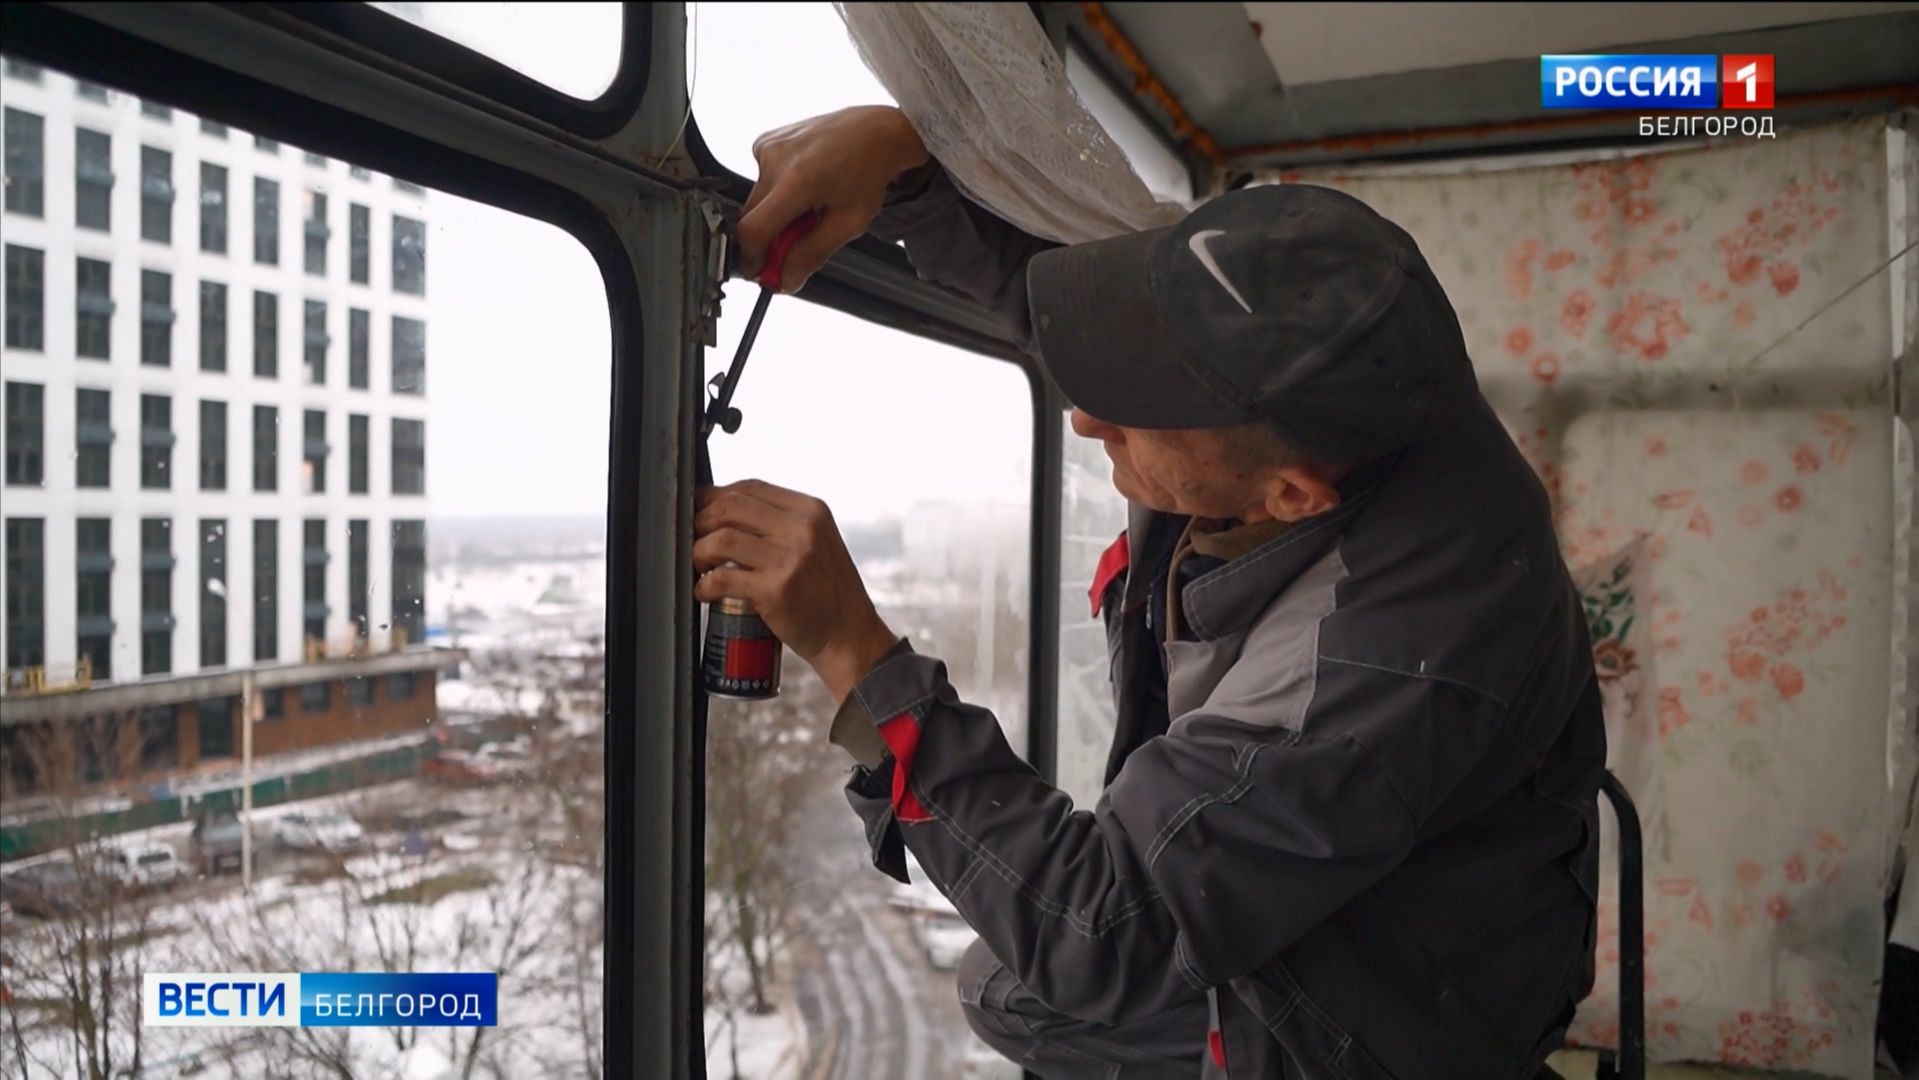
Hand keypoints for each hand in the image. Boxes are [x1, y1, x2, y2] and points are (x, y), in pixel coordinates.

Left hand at [693, 480, 899, 701]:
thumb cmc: (827, 590)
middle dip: (702, 520)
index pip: (751, 486)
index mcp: (811, 511)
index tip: (703, 511)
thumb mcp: (817, 542)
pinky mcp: (775, 591)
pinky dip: (704, 585)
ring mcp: (789, 560)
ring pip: (721, 539)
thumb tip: (724, 509)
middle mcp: (802, 530)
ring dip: (699, 551)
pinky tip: (705, 591)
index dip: (717, 496)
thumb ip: (782, 523)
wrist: (849, 634)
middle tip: (695, 539)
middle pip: (731, 506)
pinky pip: (722, 579)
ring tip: (700, 565)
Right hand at [738, 105, 929, 292]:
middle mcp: (776, 158)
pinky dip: (776, 191)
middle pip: (751, 217)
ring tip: (808, 207)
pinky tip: (802, 184)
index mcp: (798, 180)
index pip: (754, 230)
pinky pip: (759, 179)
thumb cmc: (868, 172)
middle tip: (794, 245)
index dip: (753, 258)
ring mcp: (768, 145)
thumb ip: (812, 254)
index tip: (761, 273)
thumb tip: (785, 280)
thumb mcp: (849, 223)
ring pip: (755, 200)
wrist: (875, 132)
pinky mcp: (765, 140)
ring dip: (775, 213)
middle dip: (769, 239)